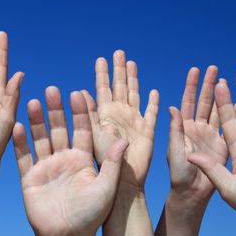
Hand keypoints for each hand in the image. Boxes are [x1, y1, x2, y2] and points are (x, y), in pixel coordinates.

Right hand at [13, 88, 127, 235]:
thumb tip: (125, 139)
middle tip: (53, 90)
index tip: (79, 94)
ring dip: (37, 121)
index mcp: (83, 159)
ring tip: (35, 102)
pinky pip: (24, 157)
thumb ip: (112, 163)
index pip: (82, 130)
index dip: (80, 113)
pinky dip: (20, 143)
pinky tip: (17, 126)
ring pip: (40, 139)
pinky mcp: (30, 178)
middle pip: (59, 129)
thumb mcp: (106, 187)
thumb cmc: (90, 216)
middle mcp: (64, 159)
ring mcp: (46, 167)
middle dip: (57, 110)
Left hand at [81, 50, 158, 189]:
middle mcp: (118, 116)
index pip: (103, 89)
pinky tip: (154, 92)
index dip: (103, 74)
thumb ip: (90, 115)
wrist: (121, 183)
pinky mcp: (148, 132)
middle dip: (119, 70)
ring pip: (134, 95)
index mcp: (104, 116)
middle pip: (120, 87)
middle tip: (118, 52)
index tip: (101, 58)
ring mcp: (133, 122)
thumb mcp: (94, 136)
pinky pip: (152, 114)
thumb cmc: (104, 162)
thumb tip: (81, 92)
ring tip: (131, 63)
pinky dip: (154, 103)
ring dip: (134, 80)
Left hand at [168, 66, 227, 200]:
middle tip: (214, 67)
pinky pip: (233, 127)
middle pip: (205, 102)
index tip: (196, 69)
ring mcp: (212, 137)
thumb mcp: (175, 152)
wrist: (193, 195)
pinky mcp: (225, 147)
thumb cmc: (179, 176)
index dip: (192, 86)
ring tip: (233, 80)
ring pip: (220, 111)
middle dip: (210, 85)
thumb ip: (175, 131)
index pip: (188, 102)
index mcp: (184, 128)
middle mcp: (198, 129)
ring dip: (225, 96)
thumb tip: (172, 107)